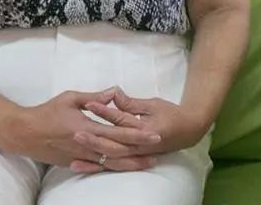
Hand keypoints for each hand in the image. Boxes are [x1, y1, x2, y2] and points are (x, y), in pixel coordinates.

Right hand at [0, 87, 161, 170]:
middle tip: (157, 150)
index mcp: (87, 128)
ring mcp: (81, 156)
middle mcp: (86, 145)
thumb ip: (94, 97)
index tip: (153, 134)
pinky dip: (112, 168)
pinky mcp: (75, 163)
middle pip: (118, 152)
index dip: (137, 134)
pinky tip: (123, 168)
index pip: (117, 133)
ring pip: (109, 163)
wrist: (25, 133)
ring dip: (129, 164)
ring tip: (147, 163)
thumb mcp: (70, 98)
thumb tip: (114, 92)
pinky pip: (97, 167)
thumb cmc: (47, 112)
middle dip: (139, 151)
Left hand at [70, 92, 207, 173]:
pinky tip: (78, 165)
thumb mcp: (153, 104)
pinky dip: (94, 167)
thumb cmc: (171, 114)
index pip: (122, 120)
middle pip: (113, 143)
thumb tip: (114, 93)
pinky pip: (110, 166)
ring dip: (91, 156)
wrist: (188, 131)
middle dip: (93, 138)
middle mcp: (139, 145)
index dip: (105, 111)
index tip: (90, 103)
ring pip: (110, 158)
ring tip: (72, 155)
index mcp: (145, 129)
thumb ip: (131, 103)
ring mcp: (135, 155)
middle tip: (75, 132)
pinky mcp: (131, 160)